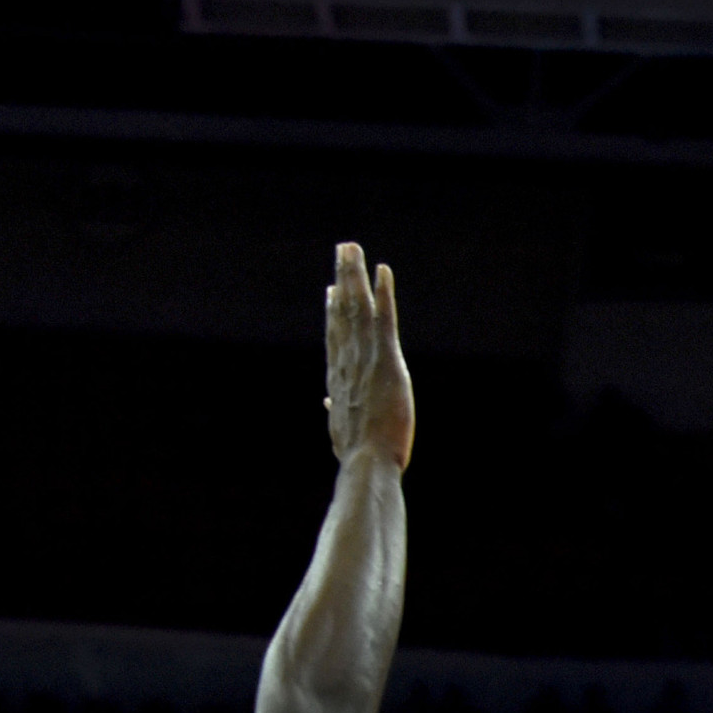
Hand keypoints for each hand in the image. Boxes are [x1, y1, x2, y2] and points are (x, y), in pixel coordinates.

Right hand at [325, 242, 413, 468]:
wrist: (367, 463)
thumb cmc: (358, 457)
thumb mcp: (341, 433)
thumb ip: (336, 413)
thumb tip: (327, 402)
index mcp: (339, 380)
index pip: (335, 338)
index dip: (334, 312)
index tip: (332, 291)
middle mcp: (348, 362)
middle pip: (342, 313)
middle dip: (342, 280)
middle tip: (341, 253)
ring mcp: (365, 359)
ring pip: (358, 308)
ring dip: (355, 276)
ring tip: (353, 249)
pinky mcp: (385, 360)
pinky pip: (383, 319)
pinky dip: (382, 293)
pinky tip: (382, 270)